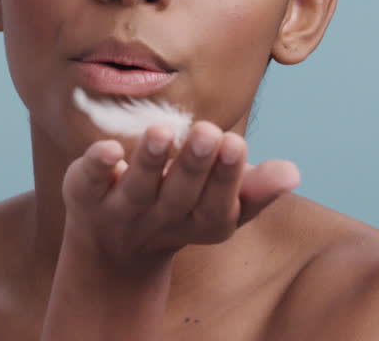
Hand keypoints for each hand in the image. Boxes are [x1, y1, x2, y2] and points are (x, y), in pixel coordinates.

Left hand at [60, 121, 300, 275]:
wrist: (111, 247)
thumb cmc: (179, 209)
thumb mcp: (218, 204)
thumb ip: (253, 188)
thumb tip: (294, 172)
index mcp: (198, 223)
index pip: (217, 209)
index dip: (226, 180)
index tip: (236, 143)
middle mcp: (159, 220)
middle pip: (179, 197)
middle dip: (195, 166)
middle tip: (208, 131)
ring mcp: (120, 210)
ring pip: (138, 189)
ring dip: (151, 162)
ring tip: (163, 132)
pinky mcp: (84, 194)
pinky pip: (90, 182)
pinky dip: (98, 166)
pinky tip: (109, 148)